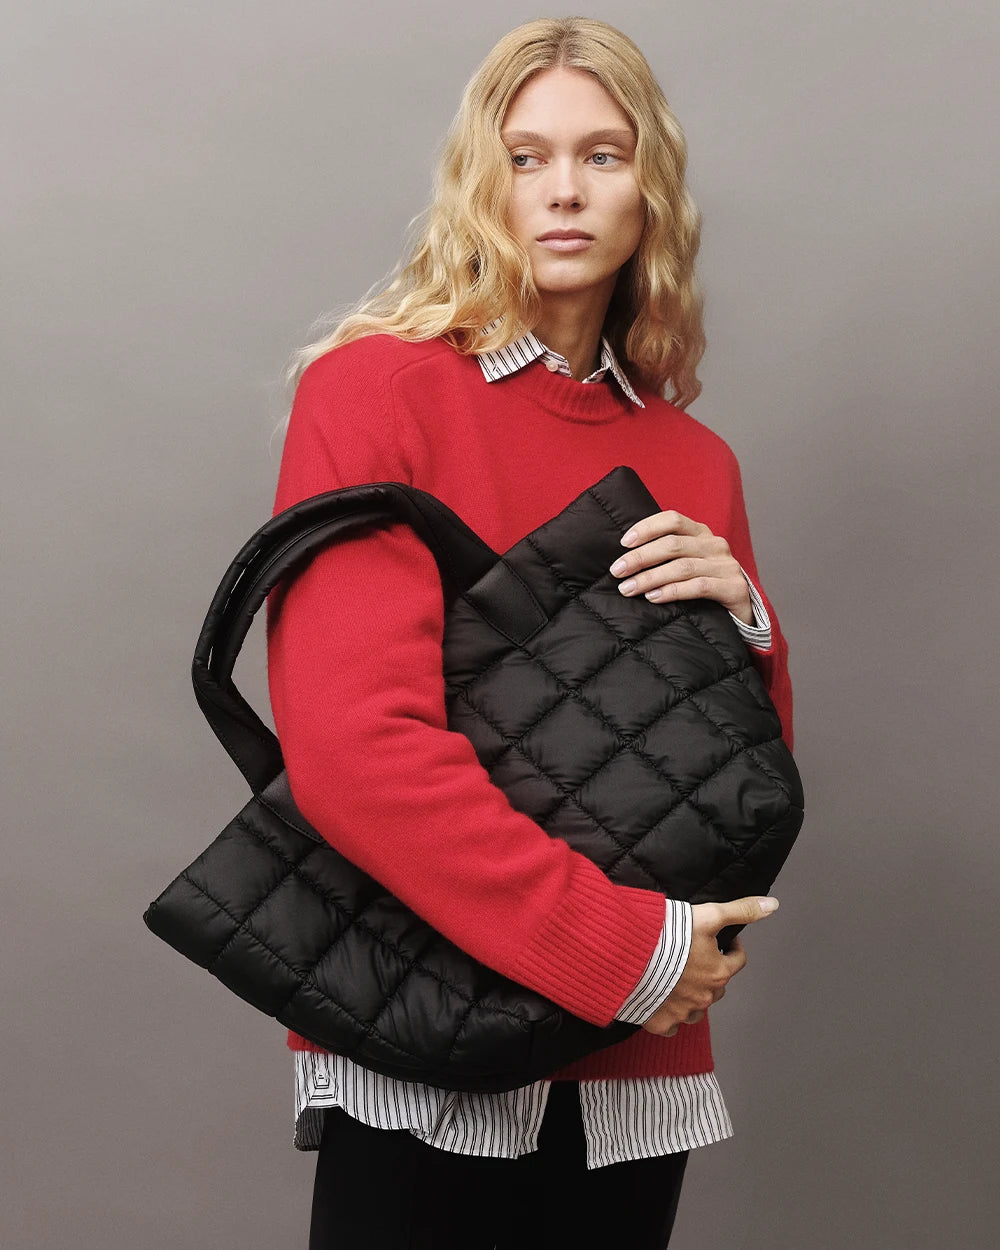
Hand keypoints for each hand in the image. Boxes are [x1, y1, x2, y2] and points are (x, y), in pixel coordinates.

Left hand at [610, 511, 753, 625]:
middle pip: (673, 544)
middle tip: (617, 571)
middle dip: (640, 557)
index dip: (647, 528)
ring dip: (650, 578)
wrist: (741, 612)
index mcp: (701, 533)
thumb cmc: (704, 586)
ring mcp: (726, 566)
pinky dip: (673, 591)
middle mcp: (715, 545)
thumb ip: (664, 557)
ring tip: (628, 588)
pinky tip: (654, 597)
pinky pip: (699, 587)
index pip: (673, 520)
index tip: (624, 542)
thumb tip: (623, 560)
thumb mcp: (686, 563)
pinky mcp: (734, 588)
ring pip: (682, 567)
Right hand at [641, 896, 778, 1035]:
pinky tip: (661, 998)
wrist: (629, 953)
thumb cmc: (668, 934)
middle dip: (711, 972)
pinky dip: (670, 1014)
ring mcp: (683, 1013)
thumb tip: (772, 905)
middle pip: (718, 987)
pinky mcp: (660, 1022)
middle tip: (694, 956)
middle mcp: (705, 997)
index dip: (731, 948)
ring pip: (697, 1009)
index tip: (722, 941)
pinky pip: (672, 1024)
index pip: (737, 961)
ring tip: (677, 978)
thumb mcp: (708, 915)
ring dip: (693, 996)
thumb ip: (740, 911)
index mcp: (718, 972)